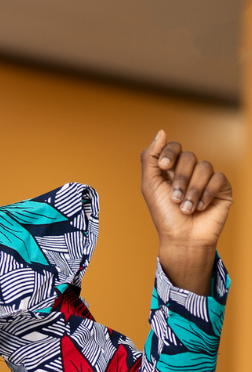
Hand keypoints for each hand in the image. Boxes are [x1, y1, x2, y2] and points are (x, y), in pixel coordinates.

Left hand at [140, 130, 231, 293]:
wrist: (182, 239)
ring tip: (186, 208)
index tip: (164, 167)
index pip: (174, 147)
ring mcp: (207, 179)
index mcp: (172, 169)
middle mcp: (190, 171)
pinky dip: (207, 193)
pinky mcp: (222, 188)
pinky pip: (219, 178)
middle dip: (179, 179)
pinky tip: (200, 207)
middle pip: (189, 157)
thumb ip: (151, 159)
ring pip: (204, 167)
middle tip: (174, 199)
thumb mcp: (150, 186)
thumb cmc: (164, 216)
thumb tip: (161, 132)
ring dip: (192, 190)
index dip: (170, 153)